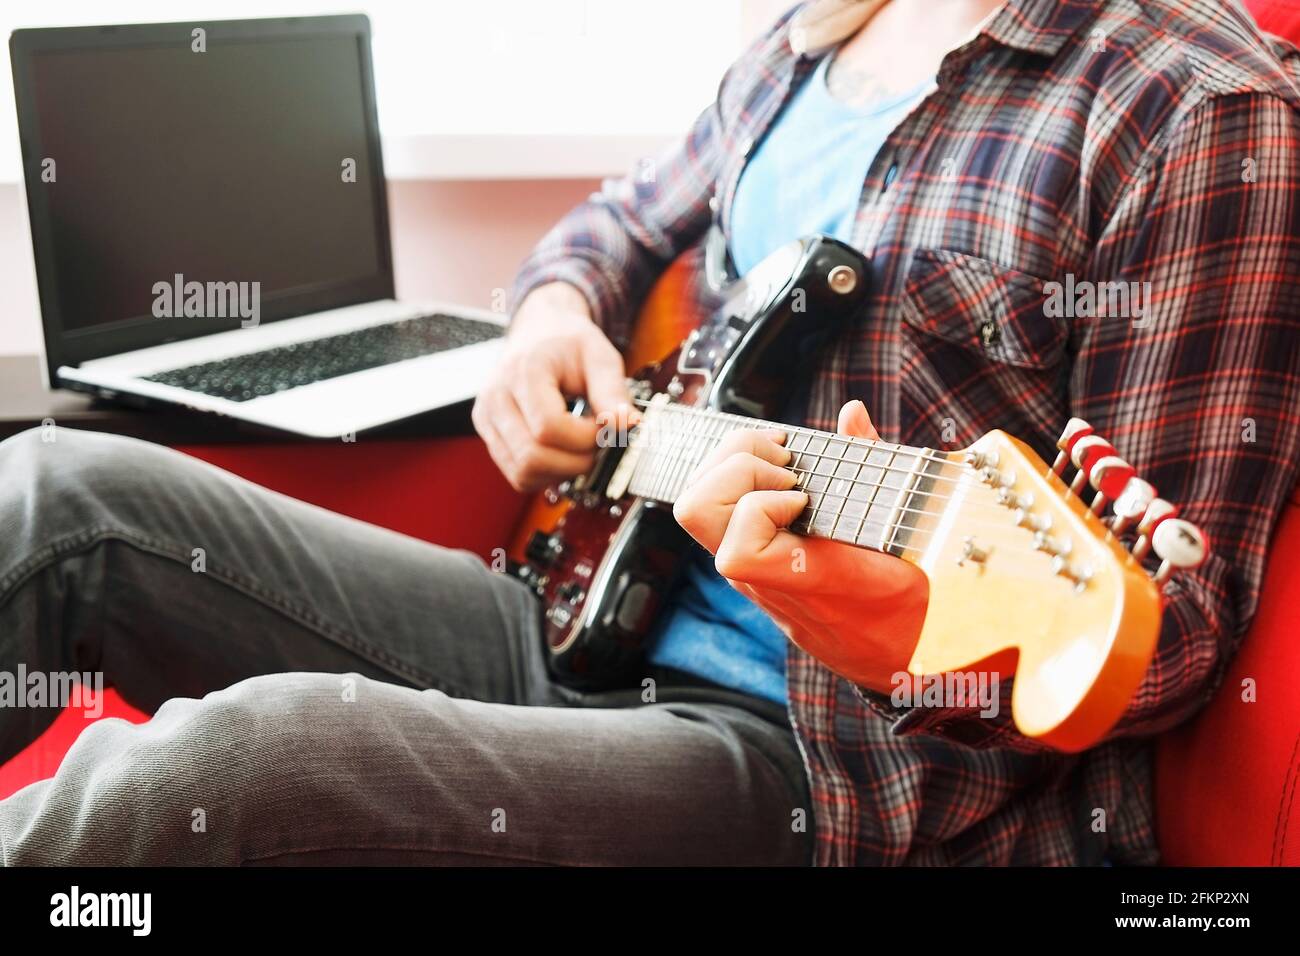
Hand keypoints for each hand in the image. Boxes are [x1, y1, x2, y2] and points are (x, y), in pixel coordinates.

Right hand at [473, 282, 633, 491]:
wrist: (539, 331)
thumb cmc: (569, 343)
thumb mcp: (600, 357)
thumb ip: (613, 392)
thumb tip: (628, 425)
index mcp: (523, 372)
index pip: (549, 427)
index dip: (585, 437)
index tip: (604, 425)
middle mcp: (496, 397)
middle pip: (532, 457)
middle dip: (575, 460)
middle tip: (595, 442)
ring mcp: (486, 418)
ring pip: (522, 473)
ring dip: (561, 472)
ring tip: (579, 447)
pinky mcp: (488, 433)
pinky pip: (517, 474)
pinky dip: (546, 474)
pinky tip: (562, 453)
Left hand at [672, 400, 929, 692]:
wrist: (899, 660)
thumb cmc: (914, 603)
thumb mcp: (917, 541)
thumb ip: (880, 475)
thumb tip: (851, 414)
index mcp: (807, 581)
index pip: (737, 554)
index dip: (759, 507)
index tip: (804, 496)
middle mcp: (764, 578)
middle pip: (695, 513)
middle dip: (735, 467)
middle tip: (786, 465)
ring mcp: (751, 573)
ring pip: (697, 511)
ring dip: (731, 469)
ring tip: (783, 464)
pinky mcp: (751, 567)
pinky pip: (721, 517)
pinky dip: (741, 482)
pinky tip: (783, 476)